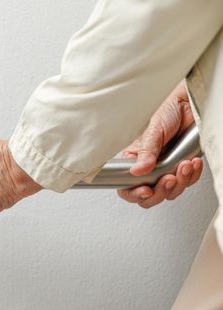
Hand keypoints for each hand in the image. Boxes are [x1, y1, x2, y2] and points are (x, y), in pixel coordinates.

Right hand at [117, 81, 202, 207]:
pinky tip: (192, 162)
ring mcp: (167, 170)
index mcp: (135, 160)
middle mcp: (149, 168)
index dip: (135, 194)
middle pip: (151, 196)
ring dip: (180, 182)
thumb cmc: (167, 111)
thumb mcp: (153, 131)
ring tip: (184, 165)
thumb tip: (137, 171)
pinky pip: (188, 182)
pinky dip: (192, 175)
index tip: (146, 191)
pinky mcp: (183, 168)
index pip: (128, 186)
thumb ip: (146, 153)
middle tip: (168, 179)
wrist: (190, 104)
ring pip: (171, 192)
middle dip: (161, 191)